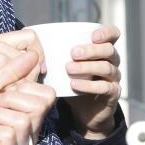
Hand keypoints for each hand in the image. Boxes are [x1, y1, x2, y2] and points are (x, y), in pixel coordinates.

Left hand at [0, 50, 54, 144]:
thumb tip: (32, 54)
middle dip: (9, 100)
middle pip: (40, 106)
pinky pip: (10, 135)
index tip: (1, 93)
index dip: (24, 88)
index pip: (48, 95)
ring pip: (23, 121)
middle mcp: (30, 132)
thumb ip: (12, 71)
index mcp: (29, 114)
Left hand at [61, 24, 122, 138]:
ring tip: (68, 69)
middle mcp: (112, 62)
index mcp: (102, 51)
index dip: (106, 32)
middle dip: (91, 50)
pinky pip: (105, 87)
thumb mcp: (65, 66)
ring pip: (107, 68)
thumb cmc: (72, 82)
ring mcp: (114, 78)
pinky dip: (89, 85)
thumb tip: (30, 34)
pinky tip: (74, 84)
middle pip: (109, 50)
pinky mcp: (112, 94)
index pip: (113, 34)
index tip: (92, 36)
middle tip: (72, 53)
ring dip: (87, 66)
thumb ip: (55, 52)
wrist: (84, 112)